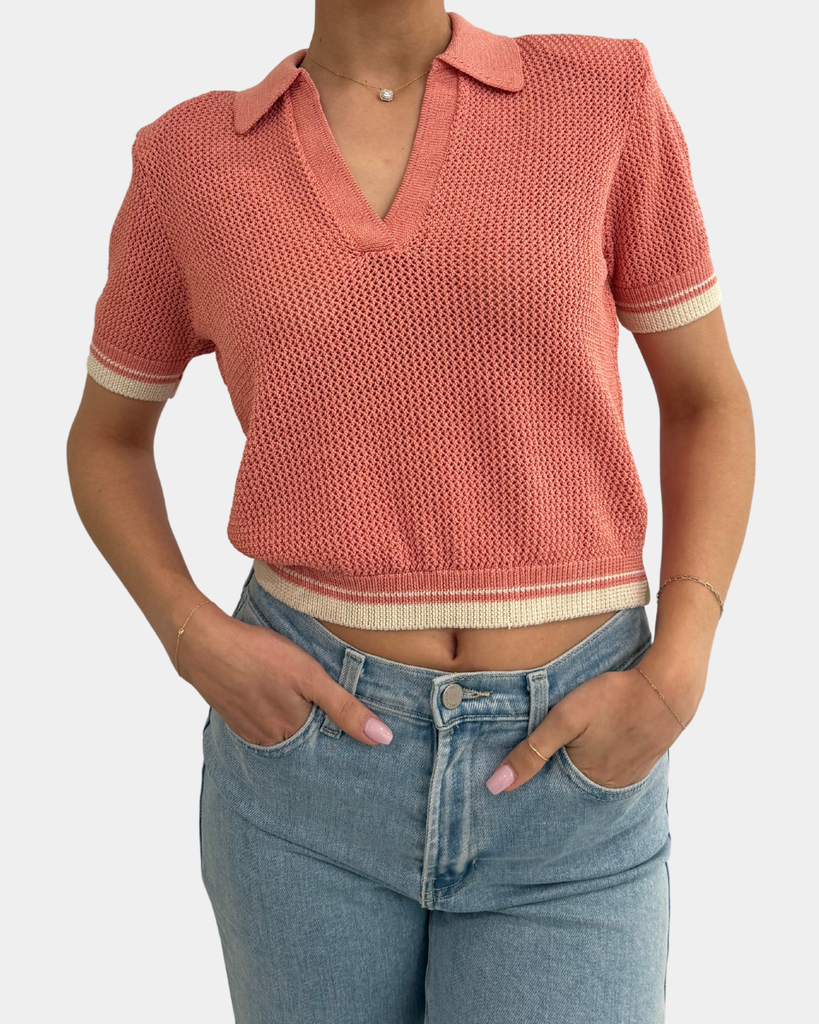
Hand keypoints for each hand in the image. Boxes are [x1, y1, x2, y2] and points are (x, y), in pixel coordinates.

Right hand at [174, 603, 392, 747]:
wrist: (204, 643)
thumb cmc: (260, 655)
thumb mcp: (310, 677)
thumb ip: (345, 708)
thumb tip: (382, 739)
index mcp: (292, 734)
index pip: (329, 746)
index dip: (345, 737)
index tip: (362, 736)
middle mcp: (271, 741)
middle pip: (306, 742)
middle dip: (322, 733)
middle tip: (332, 713)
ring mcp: (251, 731)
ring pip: (286, 733)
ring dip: (298, 724)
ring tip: (308, 705)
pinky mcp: (237, 718)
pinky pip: (266, 725)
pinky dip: (277, 716)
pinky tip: (280, 699)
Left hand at [486, 656, 703, 793]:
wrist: (669, 686)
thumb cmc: (614, 699)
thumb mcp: (565, 719)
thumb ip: (531, 751)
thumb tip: (496, 786)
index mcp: (587, 782)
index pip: (550, 794)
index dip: (532, 784)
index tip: (512, 779)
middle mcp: (610, 786)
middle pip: (572, 787)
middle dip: (552, 779)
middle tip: (533, 764)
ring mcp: (630, 774)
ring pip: (592, 776)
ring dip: (577, 768)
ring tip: (563, 753)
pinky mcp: (643, 758)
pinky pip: (613, 766)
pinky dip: (598, 759)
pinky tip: (595, 744)